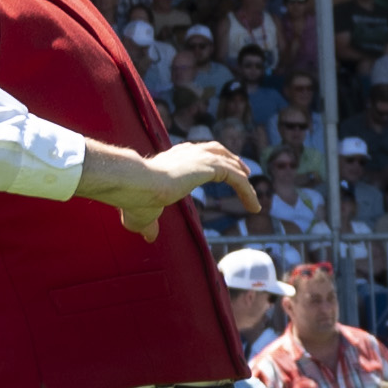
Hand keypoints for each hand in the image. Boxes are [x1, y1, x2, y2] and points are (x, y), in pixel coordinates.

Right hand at [85, 139, 249, 234]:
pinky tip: (254, 207)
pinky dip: (248, 191)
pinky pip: (237, 178)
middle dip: (231, 160)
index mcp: (171, 158)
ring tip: (253, 195)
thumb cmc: (134, 199)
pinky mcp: (209, 167)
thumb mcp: (142, 216)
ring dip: (244, 178)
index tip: (218, 171)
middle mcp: (187, 153)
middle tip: (244, 172)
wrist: (135, 184)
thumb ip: (149, 225)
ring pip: (230, 163)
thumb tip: (149, 236)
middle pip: (216, 150)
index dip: (210, 162)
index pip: (195, 154)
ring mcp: (199, 157)